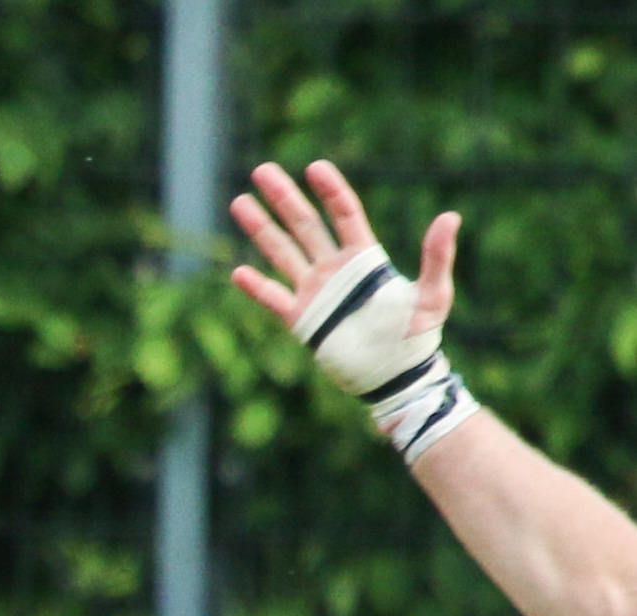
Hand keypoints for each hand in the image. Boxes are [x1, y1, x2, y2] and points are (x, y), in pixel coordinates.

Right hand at [230, 157, 454, 346]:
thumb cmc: (418, 335)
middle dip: (284, 198)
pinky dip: (256, 287)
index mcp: (364, 258)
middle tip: (263, 171)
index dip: (330, 190)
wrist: (394, 375)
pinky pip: (273, 299)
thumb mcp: (434, 294)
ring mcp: (315, 293)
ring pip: (282, 253)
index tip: (314, 167)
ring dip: (261, 229)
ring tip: (239, 202)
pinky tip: (238, 272)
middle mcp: (335, 269)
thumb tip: (449, 216)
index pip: (344, 214)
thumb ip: (437, 257)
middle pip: (305, 225)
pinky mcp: (302, 321)